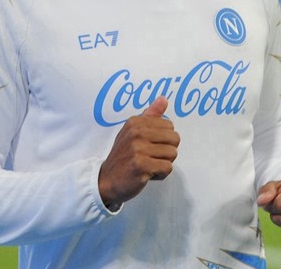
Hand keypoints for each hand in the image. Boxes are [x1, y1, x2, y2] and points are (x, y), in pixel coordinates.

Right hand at [98, 96, 179, 210]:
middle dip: (167, 151)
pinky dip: (161, 174)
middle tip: (151, 157)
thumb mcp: (133, 131)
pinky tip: (148, 174)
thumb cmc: (123, 156)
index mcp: (135, 122)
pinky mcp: (141, 166)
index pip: (169, 126)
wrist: (106, 180)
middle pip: (174, 139)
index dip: (163, 139)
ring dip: (163, 163)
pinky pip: (167, 168)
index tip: (149, 146)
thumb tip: (164, 99)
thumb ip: (150, 115)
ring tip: (148, 166)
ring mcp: (138, 149)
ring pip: (172, 154)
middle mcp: (136, 133)